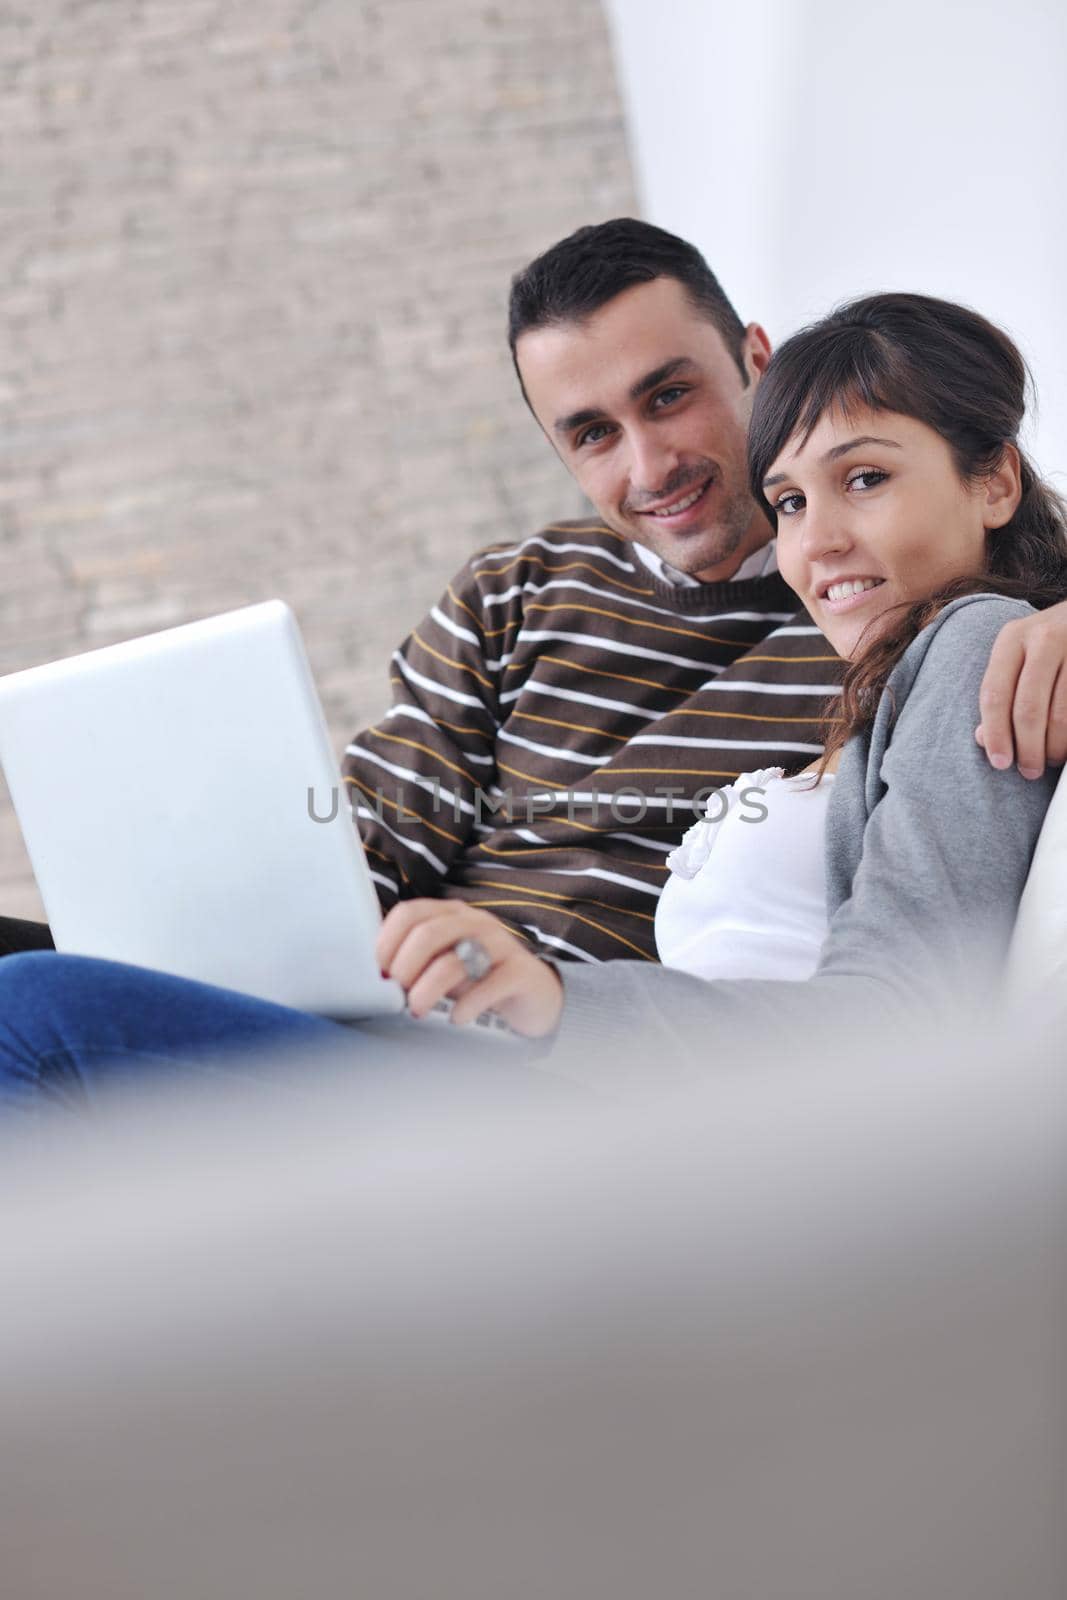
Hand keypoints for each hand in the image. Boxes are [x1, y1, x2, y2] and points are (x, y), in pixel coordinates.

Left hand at [376, 900, 563, 1038]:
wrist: (532, 996)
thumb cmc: (478, 978)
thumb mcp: (442, 963)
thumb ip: (413, 961)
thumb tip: (374, 976)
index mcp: (449, 914)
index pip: (409, 913)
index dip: (386, 941)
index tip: (377, 972)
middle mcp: (474, 922)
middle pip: (428, 934)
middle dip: (403, 967)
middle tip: (396, 993)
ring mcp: (500, 944)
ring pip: (455, 961)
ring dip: (427, 990)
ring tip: (418, 1010)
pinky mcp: (521, 971)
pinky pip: (490, 985)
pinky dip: (467, 1005)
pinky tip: (457, 1018)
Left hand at [976, 602, 1066, 778]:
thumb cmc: (1046, 645)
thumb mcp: (1016, 657)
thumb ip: (999, 694)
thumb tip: (984, 740)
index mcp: (1012, 638)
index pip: (995, 693)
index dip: (996, 733)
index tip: (1000, 762)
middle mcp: (1045, 639)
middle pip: (1029, 708)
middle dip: (1028, 749)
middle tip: (1030, 770)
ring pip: (1062, 715)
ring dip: (1055, 748)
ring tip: (1052, 760)